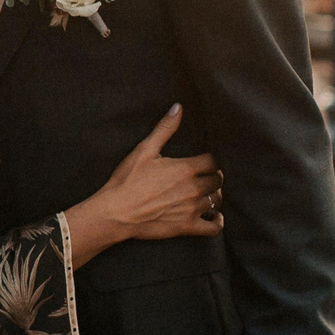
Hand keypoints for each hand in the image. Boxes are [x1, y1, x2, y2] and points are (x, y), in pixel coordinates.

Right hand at [61, 105, 223, 267]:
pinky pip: (214, 227)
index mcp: (185, 168)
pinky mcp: (188, 226)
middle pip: (217, 181)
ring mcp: (192, 209)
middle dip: (213, 177)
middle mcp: (193, 188)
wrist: (116, 212)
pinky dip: (218, 221)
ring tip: (206, 193)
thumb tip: (178, 107)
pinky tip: (215, 217)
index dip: (210, 160)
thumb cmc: (127, 180)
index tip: (204, 161)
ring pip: (216, 200)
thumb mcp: (143, 150)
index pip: (212, 161)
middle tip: (206, 176)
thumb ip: (164, 129)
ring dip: (213, 196)